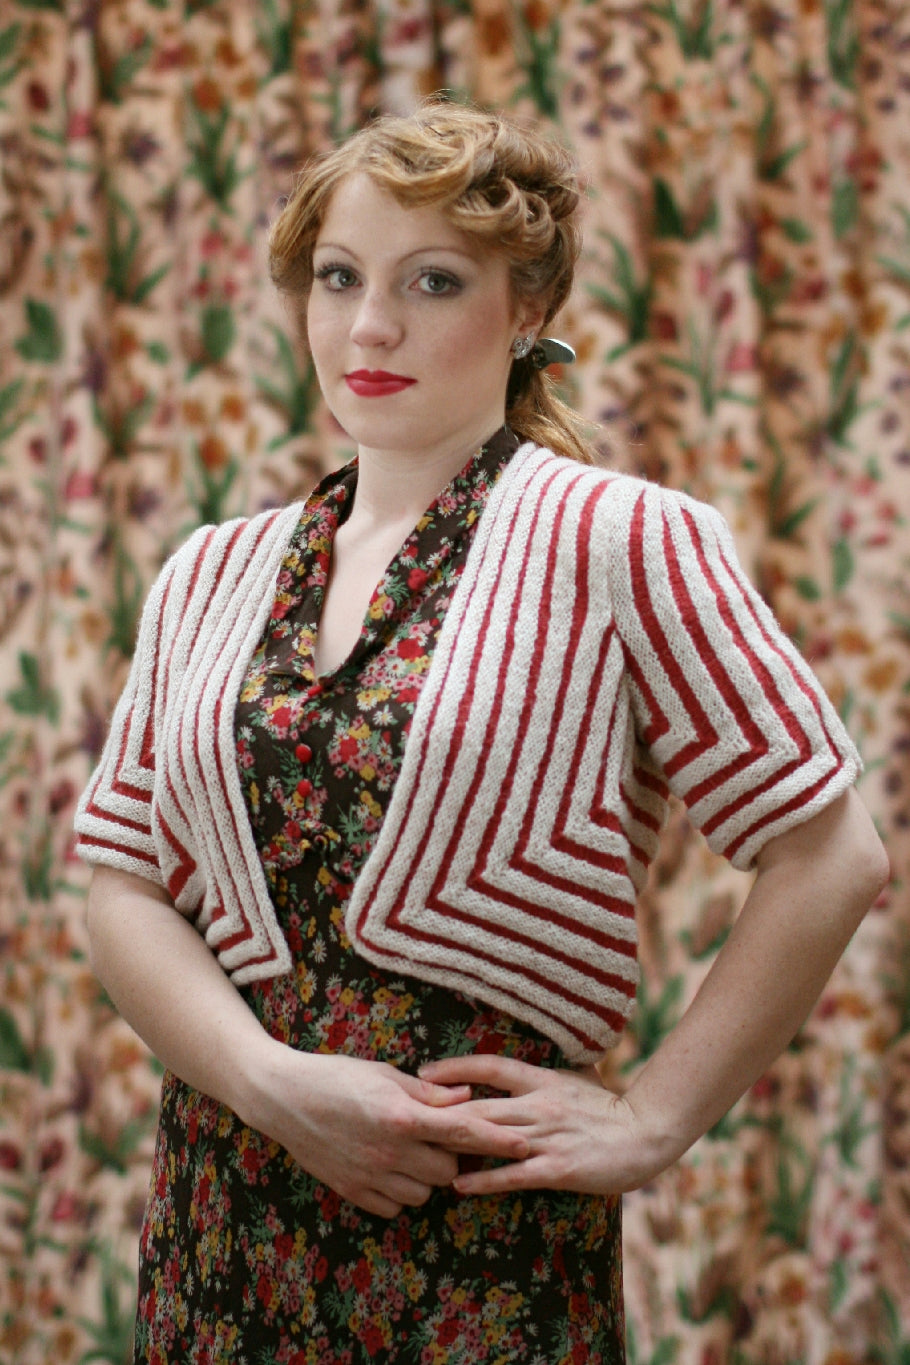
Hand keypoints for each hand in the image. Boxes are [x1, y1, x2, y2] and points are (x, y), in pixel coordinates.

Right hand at [243, 1047, 530, 1218]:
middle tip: (439, 1135)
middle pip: (448, 1170)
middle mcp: (389, 1150)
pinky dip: (400, 1191)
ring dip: (427, 1176)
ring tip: (411, 1150)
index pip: (463, 1130)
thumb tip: (467, 1098)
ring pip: (424, 1194)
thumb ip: (428, 1091)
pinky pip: (394, 1206)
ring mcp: (369, 1175)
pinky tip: (389, 1167)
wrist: (282, 1097)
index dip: (498, 1138)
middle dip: (453, 1156)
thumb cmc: (336, 1075)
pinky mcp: (352, 1192)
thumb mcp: (384, 1073)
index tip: (525, 1144)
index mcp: (401, 1114)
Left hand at [418, 1055, 675, 1197]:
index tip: (425, 1073)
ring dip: (454, 1145)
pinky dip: (484, 1179)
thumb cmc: (608, 1106)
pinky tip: (459, 1184)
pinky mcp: (557, 1167)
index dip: (456, 1068)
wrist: (645, 1133)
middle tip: (406, 1115)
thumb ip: (546, 1069)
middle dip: (441, 1111)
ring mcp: (547, 1137)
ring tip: (420, 1151)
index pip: (491, 1066)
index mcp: (542, 1079)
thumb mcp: (576, 1075)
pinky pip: (513, 1174)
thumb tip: (522, 1056)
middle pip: (480, 1104)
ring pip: (491, 1138)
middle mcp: (539, 1104)